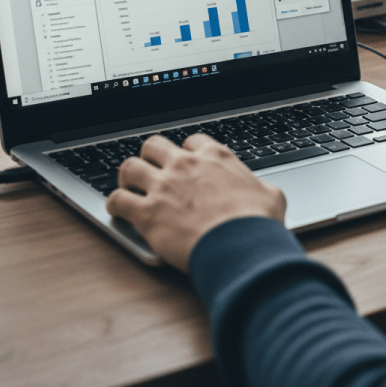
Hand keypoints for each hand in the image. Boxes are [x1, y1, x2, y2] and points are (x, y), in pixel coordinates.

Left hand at [106, 133, 285, 270]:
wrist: (241, 245)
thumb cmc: (258, 222)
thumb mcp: (271, 195)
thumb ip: (261, 188)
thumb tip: (265, 193)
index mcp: (215, 157)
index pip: (192, 141)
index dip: (187, 152)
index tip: (187, 163)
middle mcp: (185, 165)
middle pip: (153, 145)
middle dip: (151, 157)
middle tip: (153, 172)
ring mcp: (163, 187)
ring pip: (129, 166)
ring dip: (127, 177)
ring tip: (130, 188)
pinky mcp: (147, 213)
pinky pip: (116, 200)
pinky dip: (114, 204)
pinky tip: (118, 210)